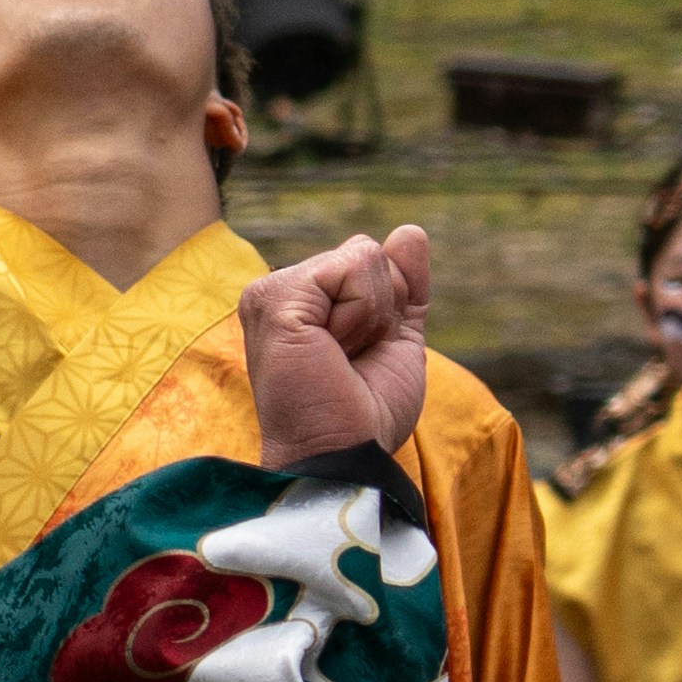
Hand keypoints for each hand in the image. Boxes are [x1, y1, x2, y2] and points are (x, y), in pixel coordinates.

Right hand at [235, 225, 438, 464]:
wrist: (345, 452)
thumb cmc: (365, 412)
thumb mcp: (398, 338)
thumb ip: (404, 285)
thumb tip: (409, 230)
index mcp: (304, 301)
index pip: (369, 260)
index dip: (390, 307)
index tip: (360, 357)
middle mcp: (281, 291)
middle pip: (367, 252)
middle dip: (381, 307)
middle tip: (349, 360)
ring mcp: (271, 292)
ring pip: (363, 255)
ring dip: (371, 314)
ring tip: (339, 357)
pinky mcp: (274, 298)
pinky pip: (351, 267)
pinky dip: (361, 313)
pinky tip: (331, 348)